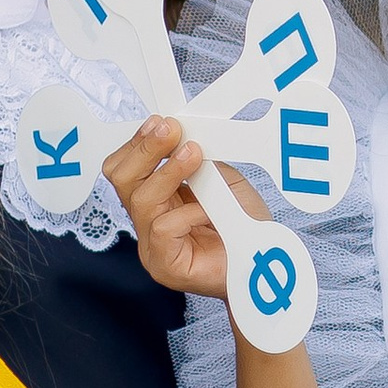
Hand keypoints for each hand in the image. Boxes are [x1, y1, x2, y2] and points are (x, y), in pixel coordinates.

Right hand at [103, 117, 248, 301]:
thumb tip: (186, 133)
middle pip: (122, 179)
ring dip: (169, 172)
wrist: (266, 265)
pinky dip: (188, 211)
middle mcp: (148, 222)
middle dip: (146, 149)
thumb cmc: (245, 227)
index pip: (127, 168)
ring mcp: (152, 246)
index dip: (140, 143)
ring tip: (193, 155)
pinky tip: (208, 210)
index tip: (162, 122)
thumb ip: (202, 160)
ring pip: (142, 200)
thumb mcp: (224, 181)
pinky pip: (164, 228)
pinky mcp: (165, 265)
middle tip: (170, 130)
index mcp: (157, 201)